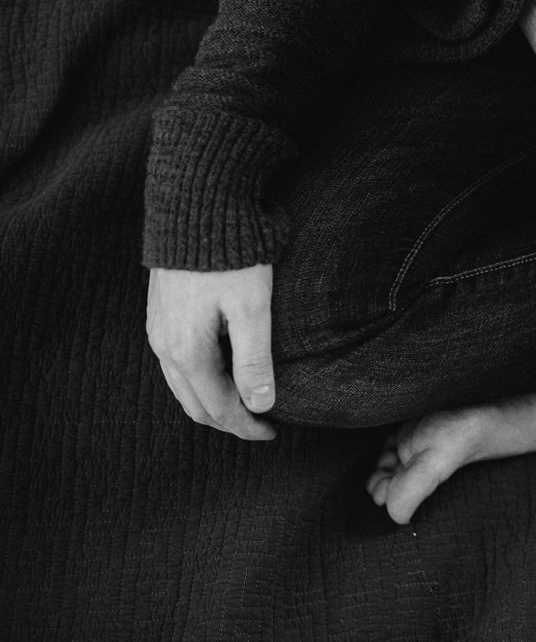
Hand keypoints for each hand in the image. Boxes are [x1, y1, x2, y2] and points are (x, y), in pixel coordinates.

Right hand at [146, 265, 276, 440]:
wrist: (197, 210)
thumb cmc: (232, 259)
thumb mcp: (252, 309)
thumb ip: (255, 359)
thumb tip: (261, 406)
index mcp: (187, 351)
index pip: (219, 407)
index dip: (247, 425)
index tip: (273, 431)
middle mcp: (164, 347)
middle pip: (196, 404)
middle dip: (229, 420)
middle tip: (261, 426)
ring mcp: (157, 331)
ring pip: (182, 387)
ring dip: (212, 402)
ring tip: (244, 405)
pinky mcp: (159, 316)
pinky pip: (175, 365)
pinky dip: (199, 381)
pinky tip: (221, 374)